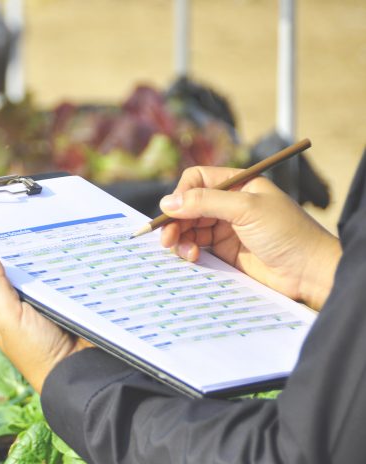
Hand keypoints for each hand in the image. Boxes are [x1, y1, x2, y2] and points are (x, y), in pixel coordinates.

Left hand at [0, 246, 90, 392]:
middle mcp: (6, 300)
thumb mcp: (10, 319)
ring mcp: (29, 297)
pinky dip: (41, 256)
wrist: (77, 370)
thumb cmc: (38, 354)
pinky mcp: (52, 295)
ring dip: (12, 245)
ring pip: (16, 265)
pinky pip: (43, 269)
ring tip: (2, 219)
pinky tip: (43, 239)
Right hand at [159, 166, 341, 310]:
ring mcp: (225, 229)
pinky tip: (194, 258)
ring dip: (180, 238)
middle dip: (175, 221)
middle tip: (168, 239)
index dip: (181, 194)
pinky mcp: (223, 252)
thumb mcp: (246, 209)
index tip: (172, 212)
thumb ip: (206, 202)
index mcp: (237, 185)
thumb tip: (167, 202)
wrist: (309, 272)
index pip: (197, 180)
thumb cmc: (287, 233)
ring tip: (185, 252)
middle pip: (187, 206)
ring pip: (188, 228)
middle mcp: (228, 204)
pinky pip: (196, 247)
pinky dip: (188, 251)